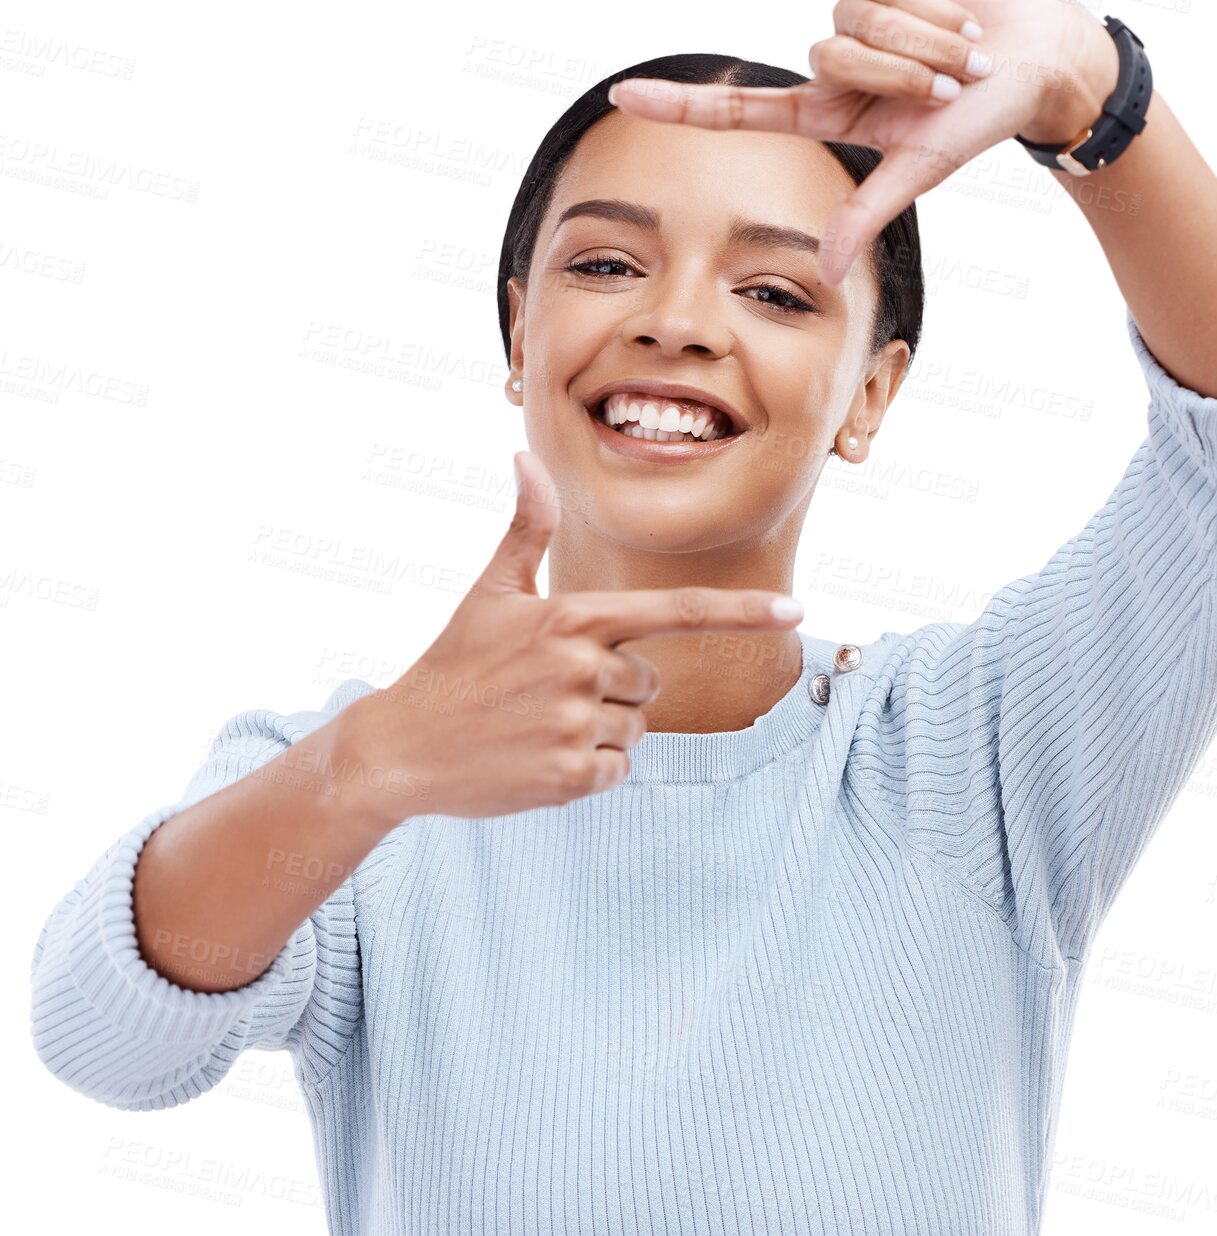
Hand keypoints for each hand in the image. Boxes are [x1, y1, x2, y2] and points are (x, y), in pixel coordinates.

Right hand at [345, 450, 806, 819]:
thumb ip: (525, 528)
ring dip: (600, 731)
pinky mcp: (570, 776)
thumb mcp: (490, 592)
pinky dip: (590, 771)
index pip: (677, 611)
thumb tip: (524, 459)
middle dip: (611, 690)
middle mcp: (583, 667)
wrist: (401, 747)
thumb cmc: (453, 664)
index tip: (795, 611)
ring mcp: (577, 724)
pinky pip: (618, 770)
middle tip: (545, 693)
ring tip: (537, 725)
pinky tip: (539, 759)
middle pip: (650, 682)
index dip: (741, 612)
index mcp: (573, 617)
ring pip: (636, 728)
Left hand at [608, 0, 1118, 285]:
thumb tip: (829, 274)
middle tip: (948, 88)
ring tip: (962, 54)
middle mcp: (835, 65)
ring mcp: (856, 15)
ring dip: (920, 41)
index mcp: (832, 115)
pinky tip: (960, 15)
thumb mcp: (920, 171)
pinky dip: (930, 4)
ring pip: (853, 18)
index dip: (682, 105)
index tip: (622, 96)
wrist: (1042, 62)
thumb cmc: (981, 123)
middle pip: (825, 56)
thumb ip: (868, 213)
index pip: (741, 109)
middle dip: (898, 72)